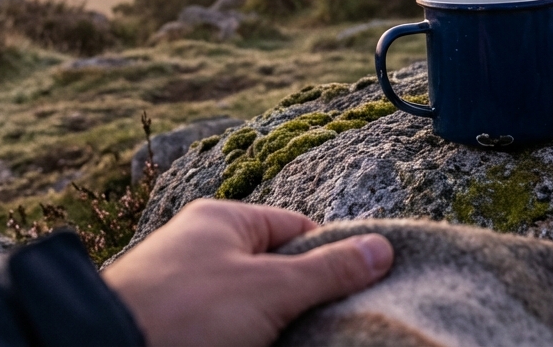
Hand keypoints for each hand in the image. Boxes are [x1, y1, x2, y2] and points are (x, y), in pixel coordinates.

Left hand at [102, 199, 392, 346]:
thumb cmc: (184, 314)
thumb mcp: (270, 289)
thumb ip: (328, 271)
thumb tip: (382, 248)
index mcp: (222, 220)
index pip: (297, 229)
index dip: (329, 261)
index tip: (353, 293)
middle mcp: (199, 247)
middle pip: (274, 272)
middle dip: (299, 302)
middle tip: (321, 329)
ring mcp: (181, 289)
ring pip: (248, 306)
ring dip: (269, 328)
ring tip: (284, 345)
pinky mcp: (170, 326)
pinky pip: (222, 330)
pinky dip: (241, 340)